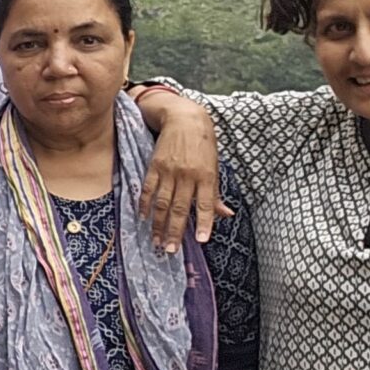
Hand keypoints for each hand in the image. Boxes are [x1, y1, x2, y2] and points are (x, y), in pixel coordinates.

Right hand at [137, 92, 230, 251]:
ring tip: (157, 241)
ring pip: (163, 203)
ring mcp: (170, 171)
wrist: (185, 119)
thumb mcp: (215, 167)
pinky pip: (148, 189)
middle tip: (170, 250)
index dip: (205, 223)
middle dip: (176, 231)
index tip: (202, 240)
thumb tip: (226, 214)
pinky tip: (143, 218)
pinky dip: (145, 204)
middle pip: (180, 208)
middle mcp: (188, 175)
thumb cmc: (203, 145)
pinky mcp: (155, 166)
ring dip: (159, 224)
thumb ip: (215, 193)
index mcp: (206, 176)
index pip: (205, 204)